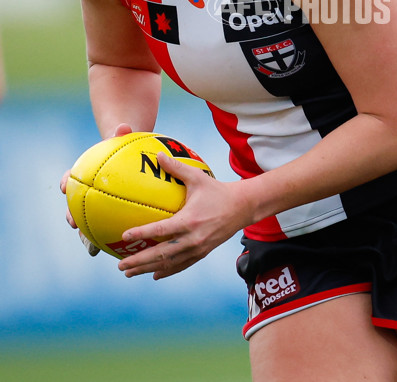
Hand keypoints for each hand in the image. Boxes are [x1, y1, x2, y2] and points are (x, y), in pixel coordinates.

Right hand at [60, 123, 134, 248]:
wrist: (130, 152)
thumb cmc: (123, 144)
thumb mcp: (122, 138)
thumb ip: (121, 133)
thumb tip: (124, 127)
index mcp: (85, 172)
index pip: (70, 177)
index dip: (66, 182)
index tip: (64, 187)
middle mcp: (87, 189)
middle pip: (74, 204)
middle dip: (71, 214)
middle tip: (73, 223)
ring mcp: (99, 201)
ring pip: (89, 220)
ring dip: (88, 234)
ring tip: (91, 247)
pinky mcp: (113, 212)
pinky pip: (112, 224)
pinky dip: (115, 234)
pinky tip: (124, 246)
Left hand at [117, 153, 251, 279]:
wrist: (242, 207)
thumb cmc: (217, 191)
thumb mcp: (198, 177)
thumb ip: (176, 168)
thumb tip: (158, 155)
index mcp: (190, 220)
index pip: (161, 230)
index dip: (142, 234)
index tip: (124, 236)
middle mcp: (193, 238)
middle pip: (161, 254)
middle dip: (139, 261)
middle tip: (120, 265)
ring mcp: (198, 248)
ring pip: (169, 263)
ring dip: (147, 269)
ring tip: (129, 273)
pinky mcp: (202, 253)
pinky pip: (181, 265)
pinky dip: (166, 271)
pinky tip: (154, 275)